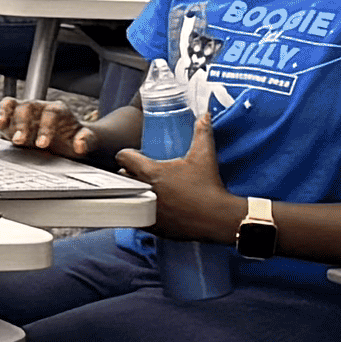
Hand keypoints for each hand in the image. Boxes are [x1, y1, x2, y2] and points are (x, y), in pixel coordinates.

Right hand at [0, 96, 101, 163]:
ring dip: (2, 115)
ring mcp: (23, 115)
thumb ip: (86, 140)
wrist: (69, 141)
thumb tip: (80, 143)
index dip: (45, 127)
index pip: (50, 112)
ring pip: (10, 106)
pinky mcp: (12, 124)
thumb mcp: (87, 141)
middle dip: (21, 123)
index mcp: (57, 111)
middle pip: (27, 107)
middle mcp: (38, 109)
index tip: (42, 144)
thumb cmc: (75, 139)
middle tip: (19, 140)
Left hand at [124, 125, 235, 240]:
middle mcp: (144, 191)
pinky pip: (138, 215)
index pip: (123, 158)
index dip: (127, 154)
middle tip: (141, 170)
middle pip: (123, 177)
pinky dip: (142, 209)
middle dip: (129, 172)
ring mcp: (146, 210)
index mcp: (151, 172)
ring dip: (134, 191)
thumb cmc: (208, 185)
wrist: (217, 217)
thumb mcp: (204, 155)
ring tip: (147, 188)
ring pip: (129, 197)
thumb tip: (204, 115)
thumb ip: (202, 132)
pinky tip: (154, 205)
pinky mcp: (152, 226)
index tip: (136, 155)